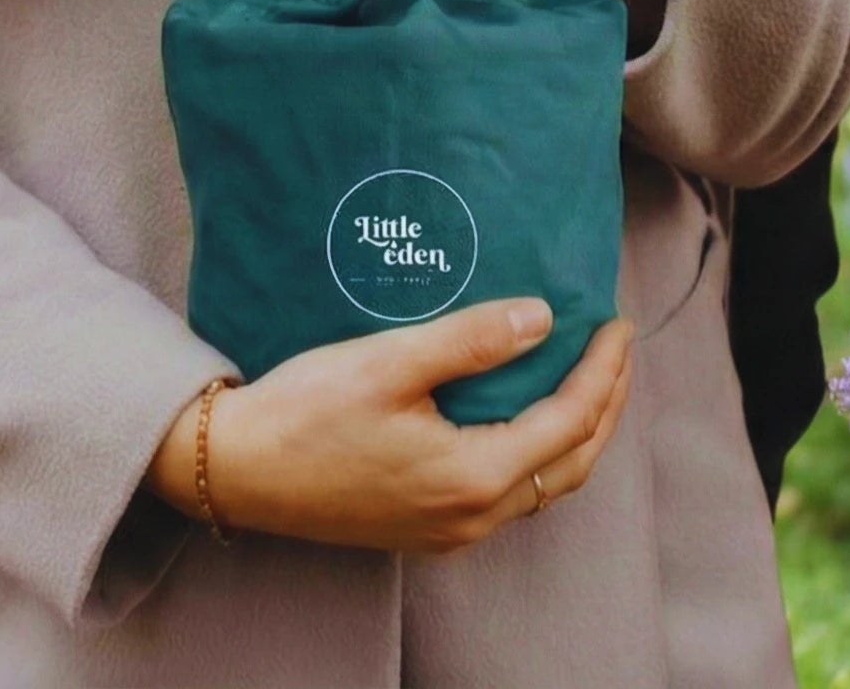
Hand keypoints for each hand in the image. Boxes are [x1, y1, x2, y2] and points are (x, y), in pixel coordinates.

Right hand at [150, 300, 634, 554]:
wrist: (235, 470)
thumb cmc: (304, 412)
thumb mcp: (388, 362)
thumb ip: (470, 340)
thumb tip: (541, 319)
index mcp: (474, 476)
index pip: (570, 421)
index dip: (602, 371)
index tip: (614, 324)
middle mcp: (473, 517)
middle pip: (571, 464)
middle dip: (602, 405)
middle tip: (613, 352)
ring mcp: (449, 531)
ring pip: (543, 485)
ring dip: (573, 434)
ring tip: (580, 380)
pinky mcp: (424, 529)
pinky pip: (508, 496)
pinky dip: (535, 455)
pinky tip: (520, 420)